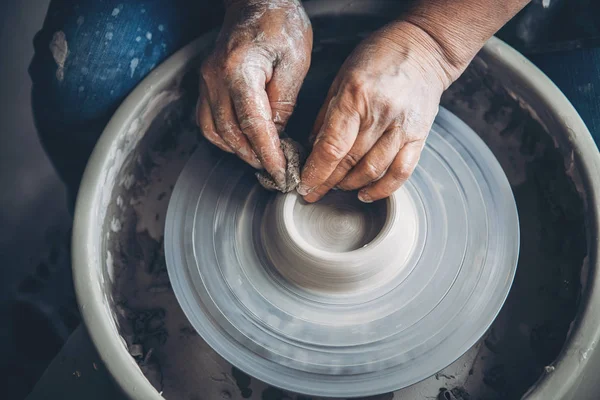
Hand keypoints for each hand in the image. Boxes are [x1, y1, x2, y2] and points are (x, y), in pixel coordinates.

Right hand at [197, 0, 311, 188]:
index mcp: (239, 70)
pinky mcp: (205, 85)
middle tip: (277, 170)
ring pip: (214, 131)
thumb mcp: (295, 61)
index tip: (280, 171)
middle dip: (254, 157)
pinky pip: (208, 121)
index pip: (252, 124)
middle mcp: (215, 78)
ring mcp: (205, 82)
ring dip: (238, 151)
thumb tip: (277, 135)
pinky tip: (244, 143)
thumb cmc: (280, 25)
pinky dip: (225, 138)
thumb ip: (284, 100)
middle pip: (229, 133)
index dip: (267, 153)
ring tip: (262, 159)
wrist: (256, 2)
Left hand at [298, 22, 458, 202]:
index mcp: (356, 96)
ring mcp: (402, 127)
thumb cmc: (378, 58)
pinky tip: (365, 194)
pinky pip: (401, 172)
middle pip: (349, 162)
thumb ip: (326, 115)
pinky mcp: (419, 136)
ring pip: (372, 171)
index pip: (331, 147)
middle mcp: (380, 113)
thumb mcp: (342, 78)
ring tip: (337, 188)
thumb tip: (311, 149)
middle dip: (327, 183)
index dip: (316, 172)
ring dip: (350, 186)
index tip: (304, 185)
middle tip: (314, 193)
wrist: (425, 48)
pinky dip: (382, 189)